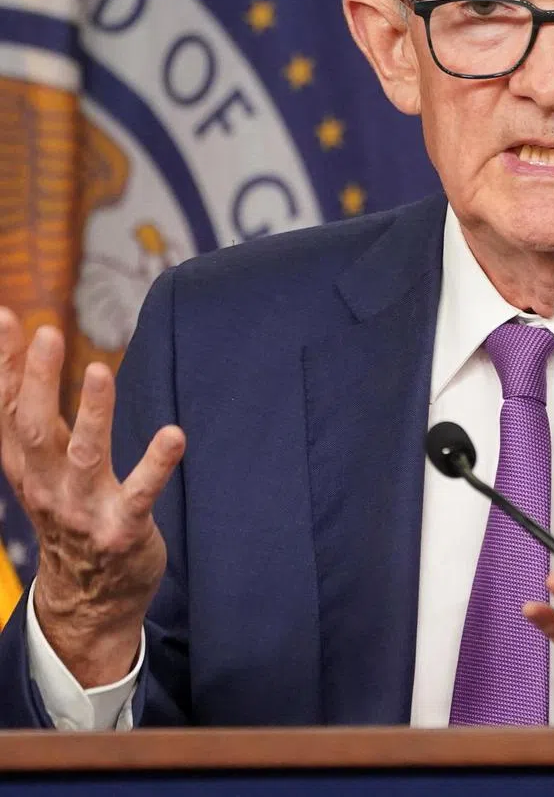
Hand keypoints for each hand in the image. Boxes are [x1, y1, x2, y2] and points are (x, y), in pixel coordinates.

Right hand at [0, 309, 184, 686]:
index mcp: (26, 469)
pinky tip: (174, 434)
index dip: (6, 365)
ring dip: (93, 414)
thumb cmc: (69, 514)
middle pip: (35, 428)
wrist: (88, 600)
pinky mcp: (123, 530)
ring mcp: (85, 510)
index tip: (7, 316)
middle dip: (39, 380)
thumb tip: (21, 354)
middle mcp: (48, 487)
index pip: (7, 410)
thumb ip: (33, 417)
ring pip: (84, 457)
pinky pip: (140, 494)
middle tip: (49, 332)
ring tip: (102, 371)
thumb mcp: (41, 468)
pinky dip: (156, 465)